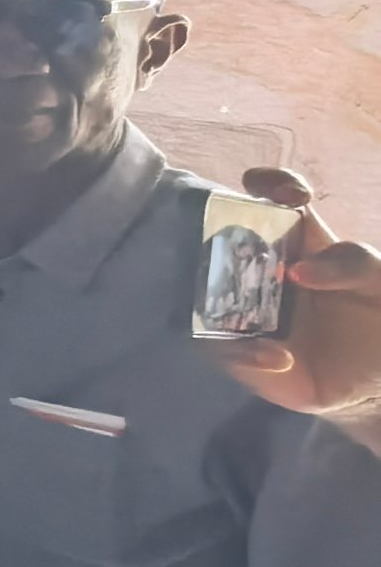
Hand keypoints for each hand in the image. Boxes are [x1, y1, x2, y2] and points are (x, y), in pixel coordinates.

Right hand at [221, 170, 380, 436]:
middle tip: (226, 246)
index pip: (278, 203)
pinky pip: (218, 348)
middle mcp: (263, 271)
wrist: (374, 382)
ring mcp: (243, 310)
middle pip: (220, 240)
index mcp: (300, 245)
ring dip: (214, 301)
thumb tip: (297, 271)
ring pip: (202, 293)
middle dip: (208, 234)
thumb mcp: (379, 284)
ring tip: (260, 324)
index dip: (270, 186)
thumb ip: (353, 264)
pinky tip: (279, 359)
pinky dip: (243, 353)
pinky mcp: (237, 354)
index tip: (259, 183)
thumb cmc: (375, 321)